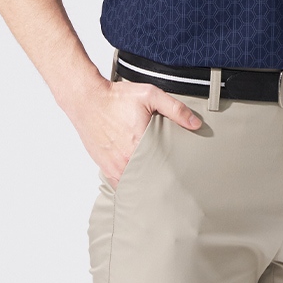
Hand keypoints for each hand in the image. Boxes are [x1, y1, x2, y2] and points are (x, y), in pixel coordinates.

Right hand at [63, 76, 201, 187]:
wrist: (87, 99)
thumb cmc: (116, 97)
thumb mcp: (150, 95)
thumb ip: (175, 108)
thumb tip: (195, 123)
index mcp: (140, 143)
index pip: (163, 167)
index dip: (174, 173)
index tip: (182, 176)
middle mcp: (127, 159)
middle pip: (149, 180)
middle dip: (161, 182)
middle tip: (173, 184)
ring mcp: (114, 166)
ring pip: (134, 185)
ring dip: (144, 185)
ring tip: (157, 187)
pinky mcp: (105, 166)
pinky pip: (119, 185)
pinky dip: (128, 185)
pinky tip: (138, 185)